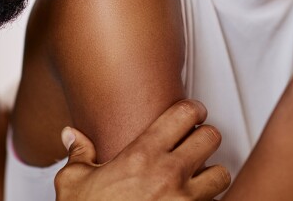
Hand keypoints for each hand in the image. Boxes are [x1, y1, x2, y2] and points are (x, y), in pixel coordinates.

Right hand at [54, 100, 229, 200]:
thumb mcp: (74, 182)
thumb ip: (79, 153)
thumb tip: (71, 136)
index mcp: (142, 155)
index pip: (185, 113)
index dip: (193, 109)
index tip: (192, 114)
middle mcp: (168, 175)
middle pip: (211, 137)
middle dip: (205, 138)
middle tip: (196, 143)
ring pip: (221, 174)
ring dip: (212, 174)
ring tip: (198, 176)